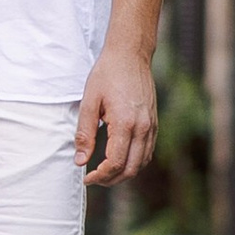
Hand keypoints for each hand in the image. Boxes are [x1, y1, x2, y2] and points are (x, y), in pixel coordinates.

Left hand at [75, 44, 157, 185]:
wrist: (130, 55)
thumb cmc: (107, 74)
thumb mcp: (89, 101)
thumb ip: (85, 133)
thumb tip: (80, 160)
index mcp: (125, 123)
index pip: (116, 163)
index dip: (100, 176)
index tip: (87, 177)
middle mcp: (143, 128)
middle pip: (131, 169)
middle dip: (111, 179)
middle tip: (94, 179)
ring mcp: (152, 126)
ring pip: (142, 163)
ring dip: (124, 173)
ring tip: (105, 172)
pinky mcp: (154, 123)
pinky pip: (147, 151)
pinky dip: (135, 162)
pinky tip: (120, 159)